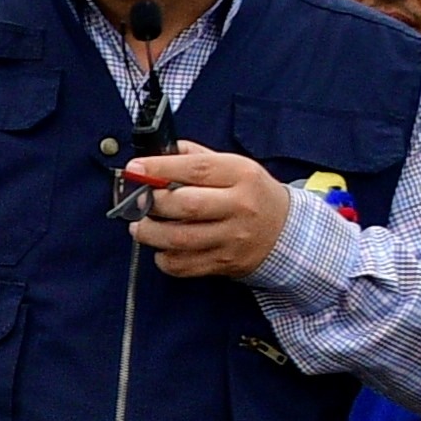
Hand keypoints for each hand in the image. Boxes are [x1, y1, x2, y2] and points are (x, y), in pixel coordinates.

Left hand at [113, 145, 297, 279]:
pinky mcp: (224, 263)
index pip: (196, 169)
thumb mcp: (235, 166)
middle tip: (139, 201)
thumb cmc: (252, 193)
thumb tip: (157, 154)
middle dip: (152, 202)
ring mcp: (233, 239)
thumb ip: (197, 157)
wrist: (285, 232)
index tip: (134, 168)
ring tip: (140, 226)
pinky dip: (164, 258)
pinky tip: (162, 247)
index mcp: (242, 175)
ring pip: (180, 239)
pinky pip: (184, 265)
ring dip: (150, 232)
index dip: (159, 169)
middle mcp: (240, 207)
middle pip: (186, 205)